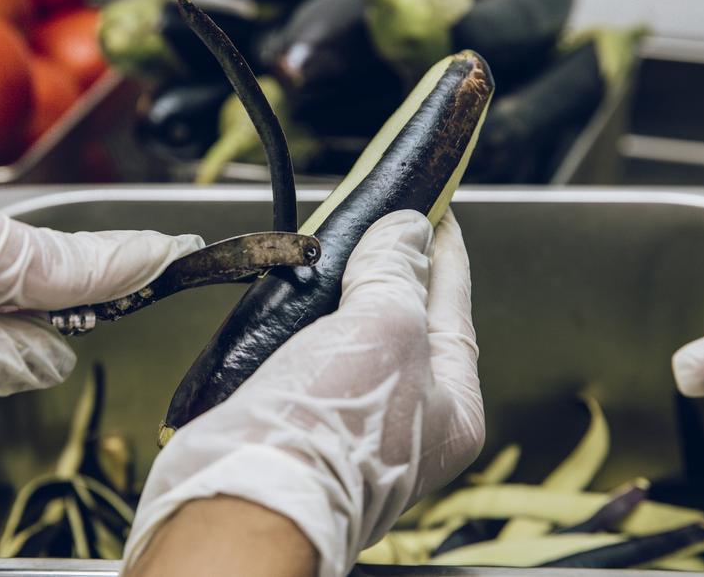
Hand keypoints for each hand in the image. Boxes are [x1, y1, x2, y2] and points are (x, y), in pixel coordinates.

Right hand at [123, 209, 484, 576]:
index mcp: (452, 407)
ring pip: (353, 338)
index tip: (435, 211)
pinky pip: (311, 357)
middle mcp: (407, 421)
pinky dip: (304, 322)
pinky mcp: (300, 422)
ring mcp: (352, 424)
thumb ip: (398, 274)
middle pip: (406, 323)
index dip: (443, 253)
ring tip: (338, 243)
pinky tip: (295, 292)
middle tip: (384, 218)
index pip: (455, 310)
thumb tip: (408, 232)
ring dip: (342, 292)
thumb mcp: (385, 329)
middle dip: (392, 269)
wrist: (248, 491)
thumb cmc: (332, 430)